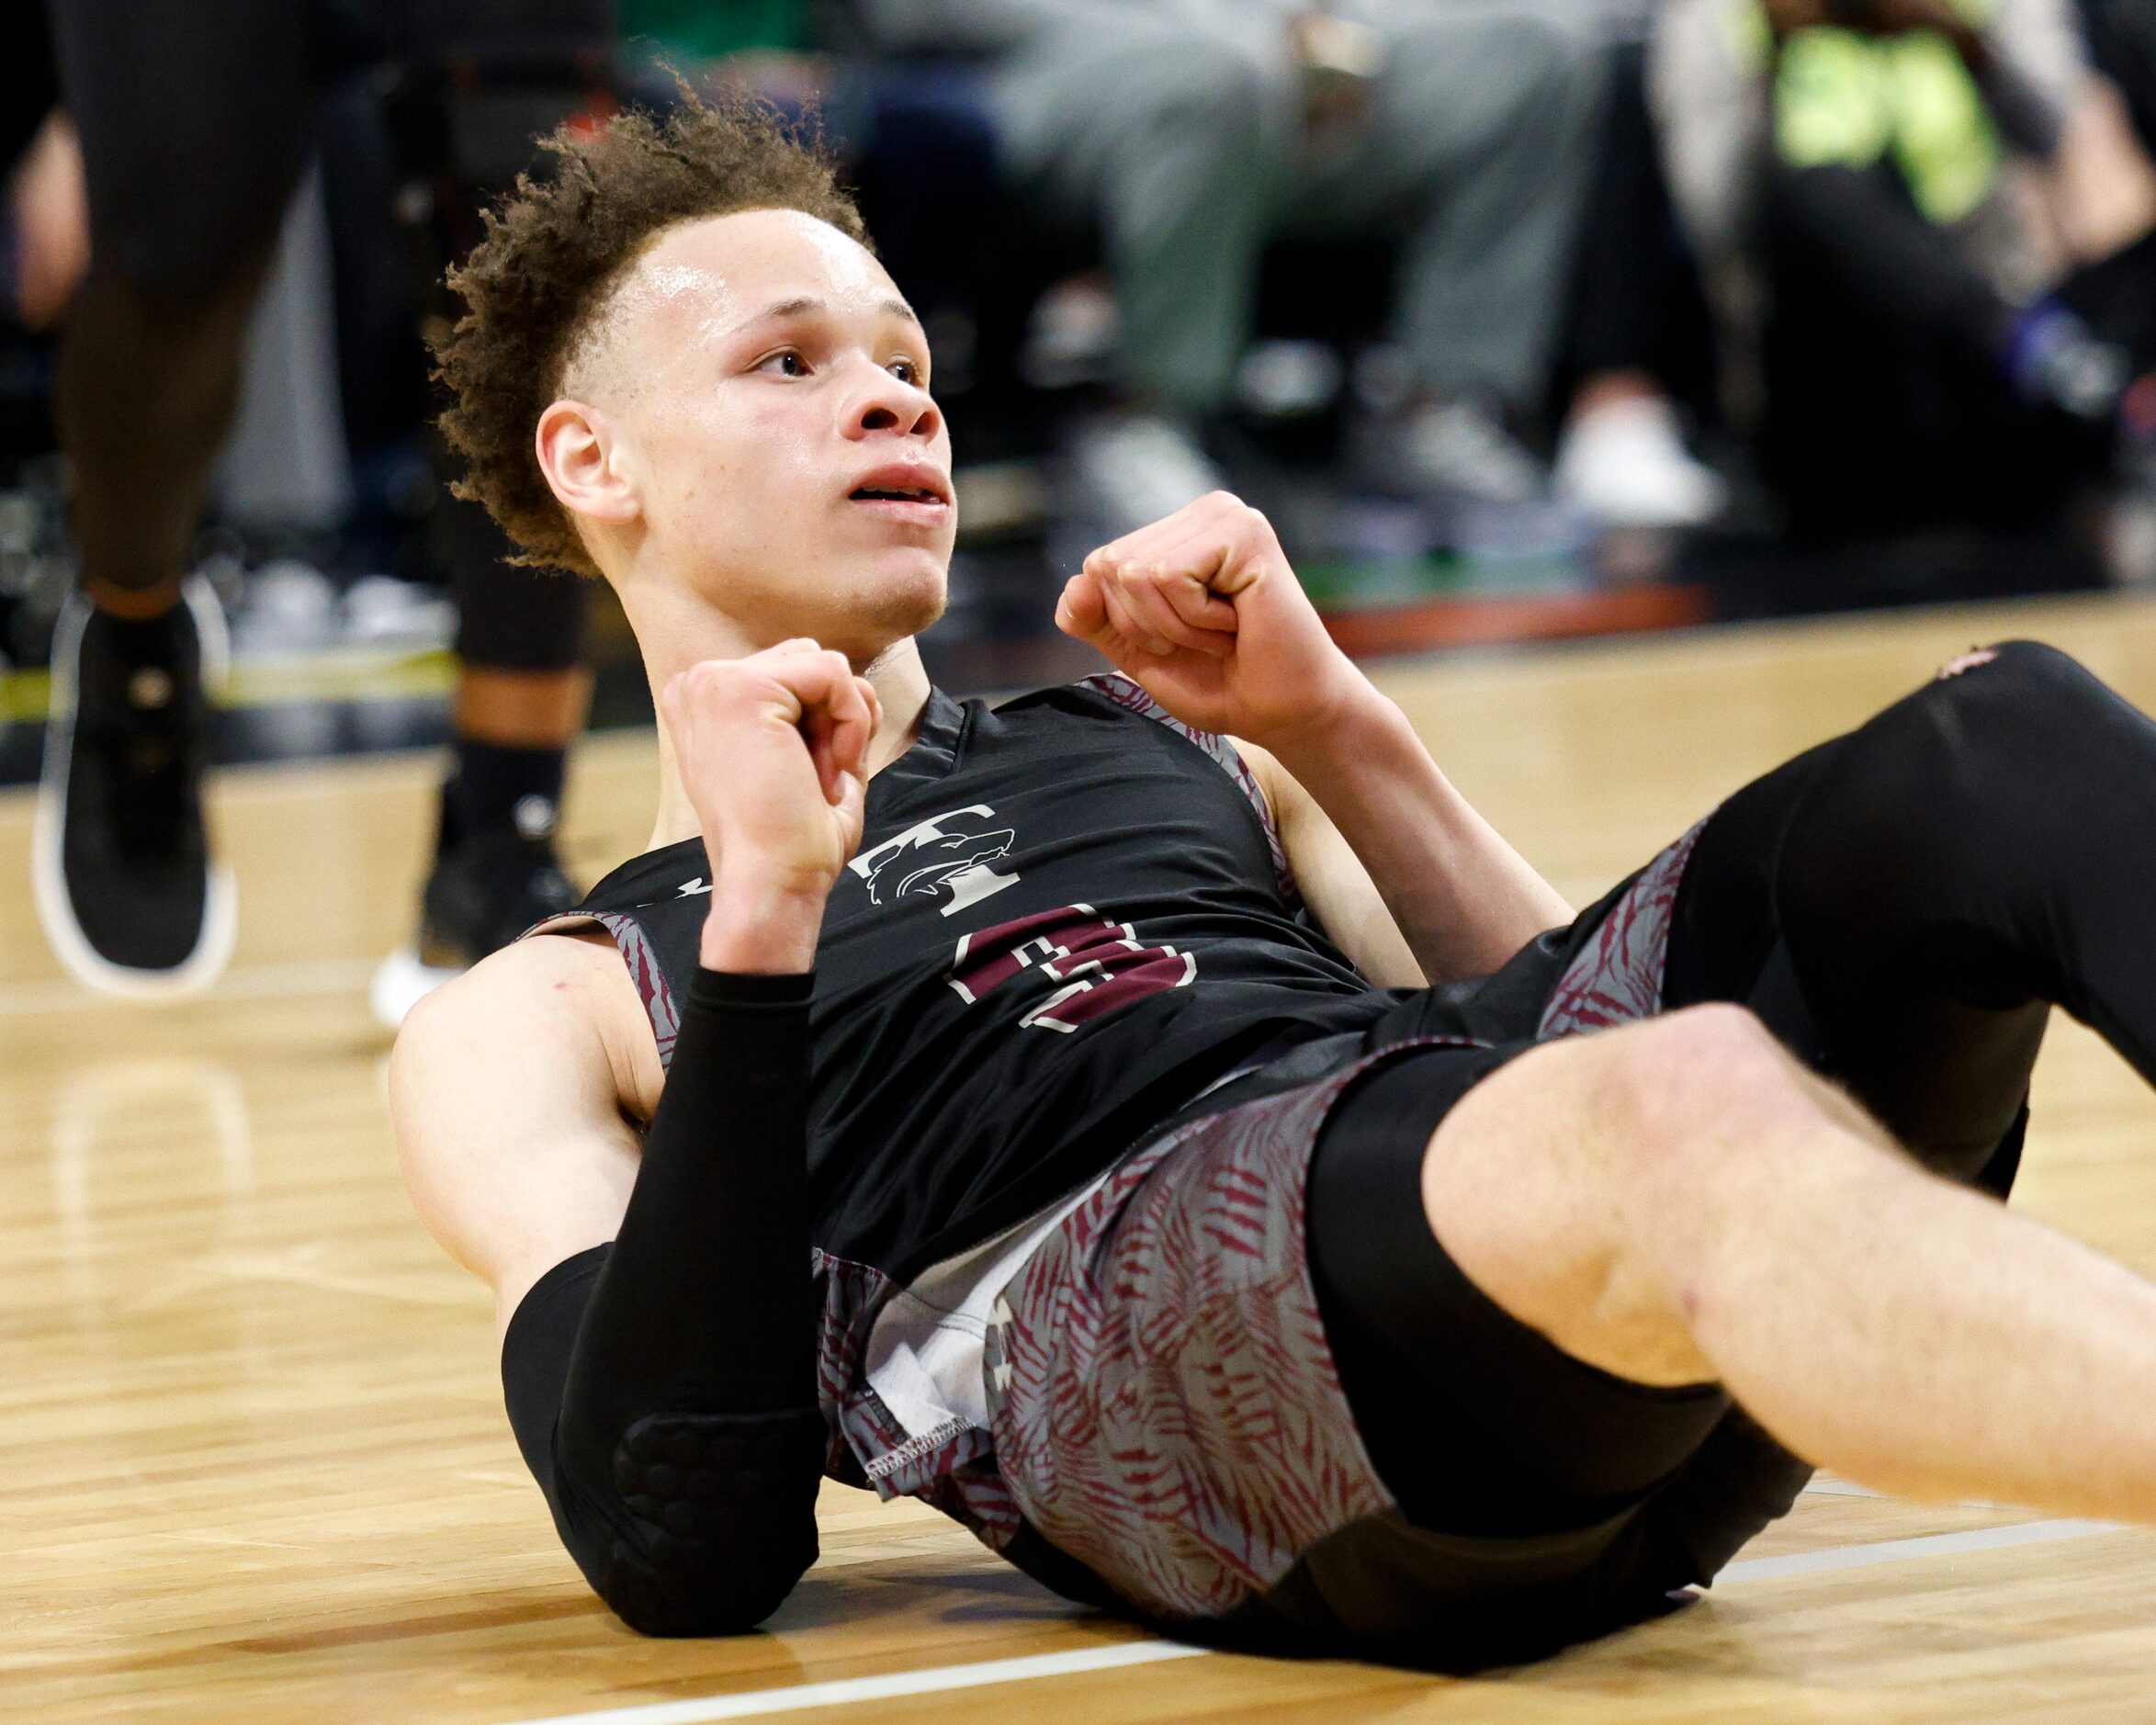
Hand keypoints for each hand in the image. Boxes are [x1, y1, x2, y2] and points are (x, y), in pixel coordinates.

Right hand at [658, 640, 880, 968]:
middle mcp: (698, 684)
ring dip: (844, 724)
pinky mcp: (742, 688)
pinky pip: (835, 674)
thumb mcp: (812, 760)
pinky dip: (852, 723)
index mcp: (706, 702)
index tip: (812, 782)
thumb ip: (830, 713)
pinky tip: (830, 771)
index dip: (824, 724)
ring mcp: (714, 682)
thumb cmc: (793, 841)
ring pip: (824, 663)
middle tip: (818, 783)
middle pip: (810, 661)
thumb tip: (861, 681)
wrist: (770, 884)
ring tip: (819, 779)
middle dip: (835, 718)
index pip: (795, 673)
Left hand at [1054, 491, 1369, 748]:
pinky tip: (1239, 621)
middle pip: (1110, 567)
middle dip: (1149, 624)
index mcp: (1175, 533)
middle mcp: (1200, 514)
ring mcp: (1224, 516)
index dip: (1126, 621)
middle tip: (1208, 638)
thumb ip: (1098, 619)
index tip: (1182, 639)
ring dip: (1178, 625)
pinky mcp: (1244, 532)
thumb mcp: (1141, 652)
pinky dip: (1197, 619)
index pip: (1097, 567)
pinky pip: (1171, 578)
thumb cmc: (1222, 681)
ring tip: (1225, 631)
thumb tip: (1076, 584)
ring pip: (1138, 573)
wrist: (1284, 712)